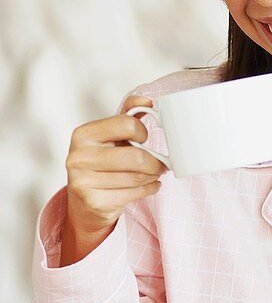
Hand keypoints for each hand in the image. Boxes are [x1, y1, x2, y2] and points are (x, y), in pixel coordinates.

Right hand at [59, 95, 166, 264]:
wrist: (85, 202)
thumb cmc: (102, 163)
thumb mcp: (110, 137)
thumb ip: (127, 116)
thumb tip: (147, 101)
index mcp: (84, 134)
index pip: (127, 124)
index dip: (142, 133)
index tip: (144, 139)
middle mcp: (79, 157)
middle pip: (136, 157)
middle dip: (155, 162)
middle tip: (160, 164)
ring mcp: (84, 181)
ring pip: (137, 177)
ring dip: (154, 176)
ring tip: (154, 174)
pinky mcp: (94, 202)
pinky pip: (135, 194)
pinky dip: (150, 189)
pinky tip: (149, 185)